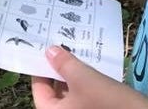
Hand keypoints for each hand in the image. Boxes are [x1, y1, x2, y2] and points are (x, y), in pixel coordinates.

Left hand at [32, 46, 147, 108]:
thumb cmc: (107, 101)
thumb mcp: (84, 78)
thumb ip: (64, 64)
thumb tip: (49, 51)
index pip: (40, 90)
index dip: (41, 68)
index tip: (46, 49)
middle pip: (54, 92)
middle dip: (59, 69)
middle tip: (63, 45)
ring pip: (70, 93)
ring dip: (73, 74)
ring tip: (77, 51)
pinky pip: (83, 96)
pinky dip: (85, 82)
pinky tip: (92, 66)